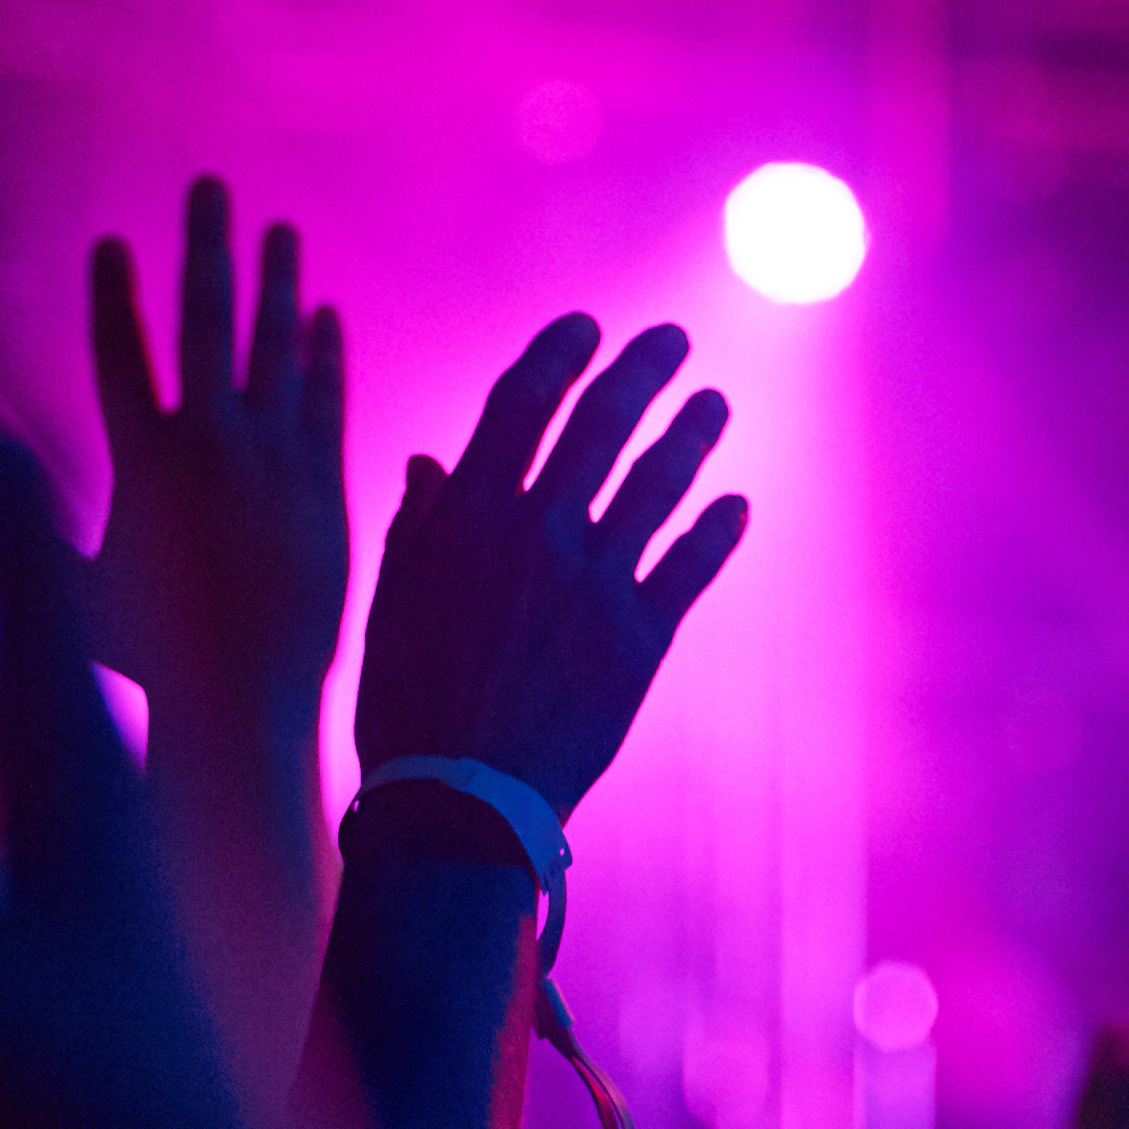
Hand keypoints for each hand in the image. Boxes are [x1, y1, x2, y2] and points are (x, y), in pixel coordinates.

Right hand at [85, 180, 349, 731]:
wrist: (242, 701)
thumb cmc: (147, 659)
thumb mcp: (77, 585)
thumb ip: (45, 523)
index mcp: (139, 462)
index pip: (118, 352)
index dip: (114, 293)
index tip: (112, 242)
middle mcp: (207, 447)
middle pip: (203, 321)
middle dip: (205, 246)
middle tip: (212, 188)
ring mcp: (272, 463)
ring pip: (274, 349)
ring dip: (277, 284)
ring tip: (282, 231)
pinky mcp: (323, 488)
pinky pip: (325, 403)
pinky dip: (326, 357)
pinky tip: (326, 317)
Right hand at [353, 315, 744, 819]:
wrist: (459, 802)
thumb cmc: (407, 702)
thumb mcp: (391, 602)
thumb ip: (419, 525)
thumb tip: (433, 461)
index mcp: (468, 514)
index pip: (522, 402)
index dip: (559, 354)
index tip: (588, 326)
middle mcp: (538, 533)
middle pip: (603, 423)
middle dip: (642, 370)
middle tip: (673, 340)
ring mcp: (595, 584)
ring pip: (659, 483)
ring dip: (693, 434)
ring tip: (717, 403)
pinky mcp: (640, 638)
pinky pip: (690, 565)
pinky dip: (716, 528)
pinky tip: (737, 504)